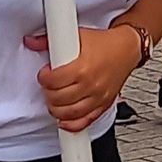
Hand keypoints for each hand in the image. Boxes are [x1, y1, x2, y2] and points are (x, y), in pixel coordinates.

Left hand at [26, 23, 140, 131]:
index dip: (44, 78)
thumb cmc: (105, 43)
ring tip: (56, 98)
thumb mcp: (78, 36)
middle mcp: (91, 84)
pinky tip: (65, 118)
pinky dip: (71, 124)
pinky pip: (84, 122)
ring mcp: (97, 97)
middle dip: (49, 92)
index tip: (45, 74)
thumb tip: (32, 41)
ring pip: (68, 113)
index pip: (53, 81)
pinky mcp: (103, 105)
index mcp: (83, 67)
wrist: (128, 48)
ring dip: (56, 108)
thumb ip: (50, 40)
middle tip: (50, 85)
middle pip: (58, 98)